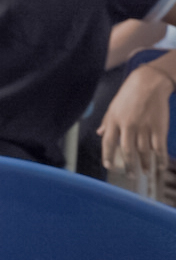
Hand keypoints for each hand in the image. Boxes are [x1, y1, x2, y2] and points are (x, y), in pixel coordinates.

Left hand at [100, 61, 173, 177]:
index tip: (109, 167)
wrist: (149, 83)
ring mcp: (144, 127)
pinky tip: (160, 166)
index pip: (108, 142)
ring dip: (145, 164)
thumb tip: (99, 134)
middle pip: (127, 151)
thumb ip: (107, 122)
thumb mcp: (113, 106)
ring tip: (145, 172)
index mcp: (114, 120)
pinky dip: (160, 159)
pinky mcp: (158, 128)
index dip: (107, 156)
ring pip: (144, 152)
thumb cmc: (129, 94)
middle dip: (129, 166)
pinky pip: (159, 148)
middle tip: (131, 176)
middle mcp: (128, 125)